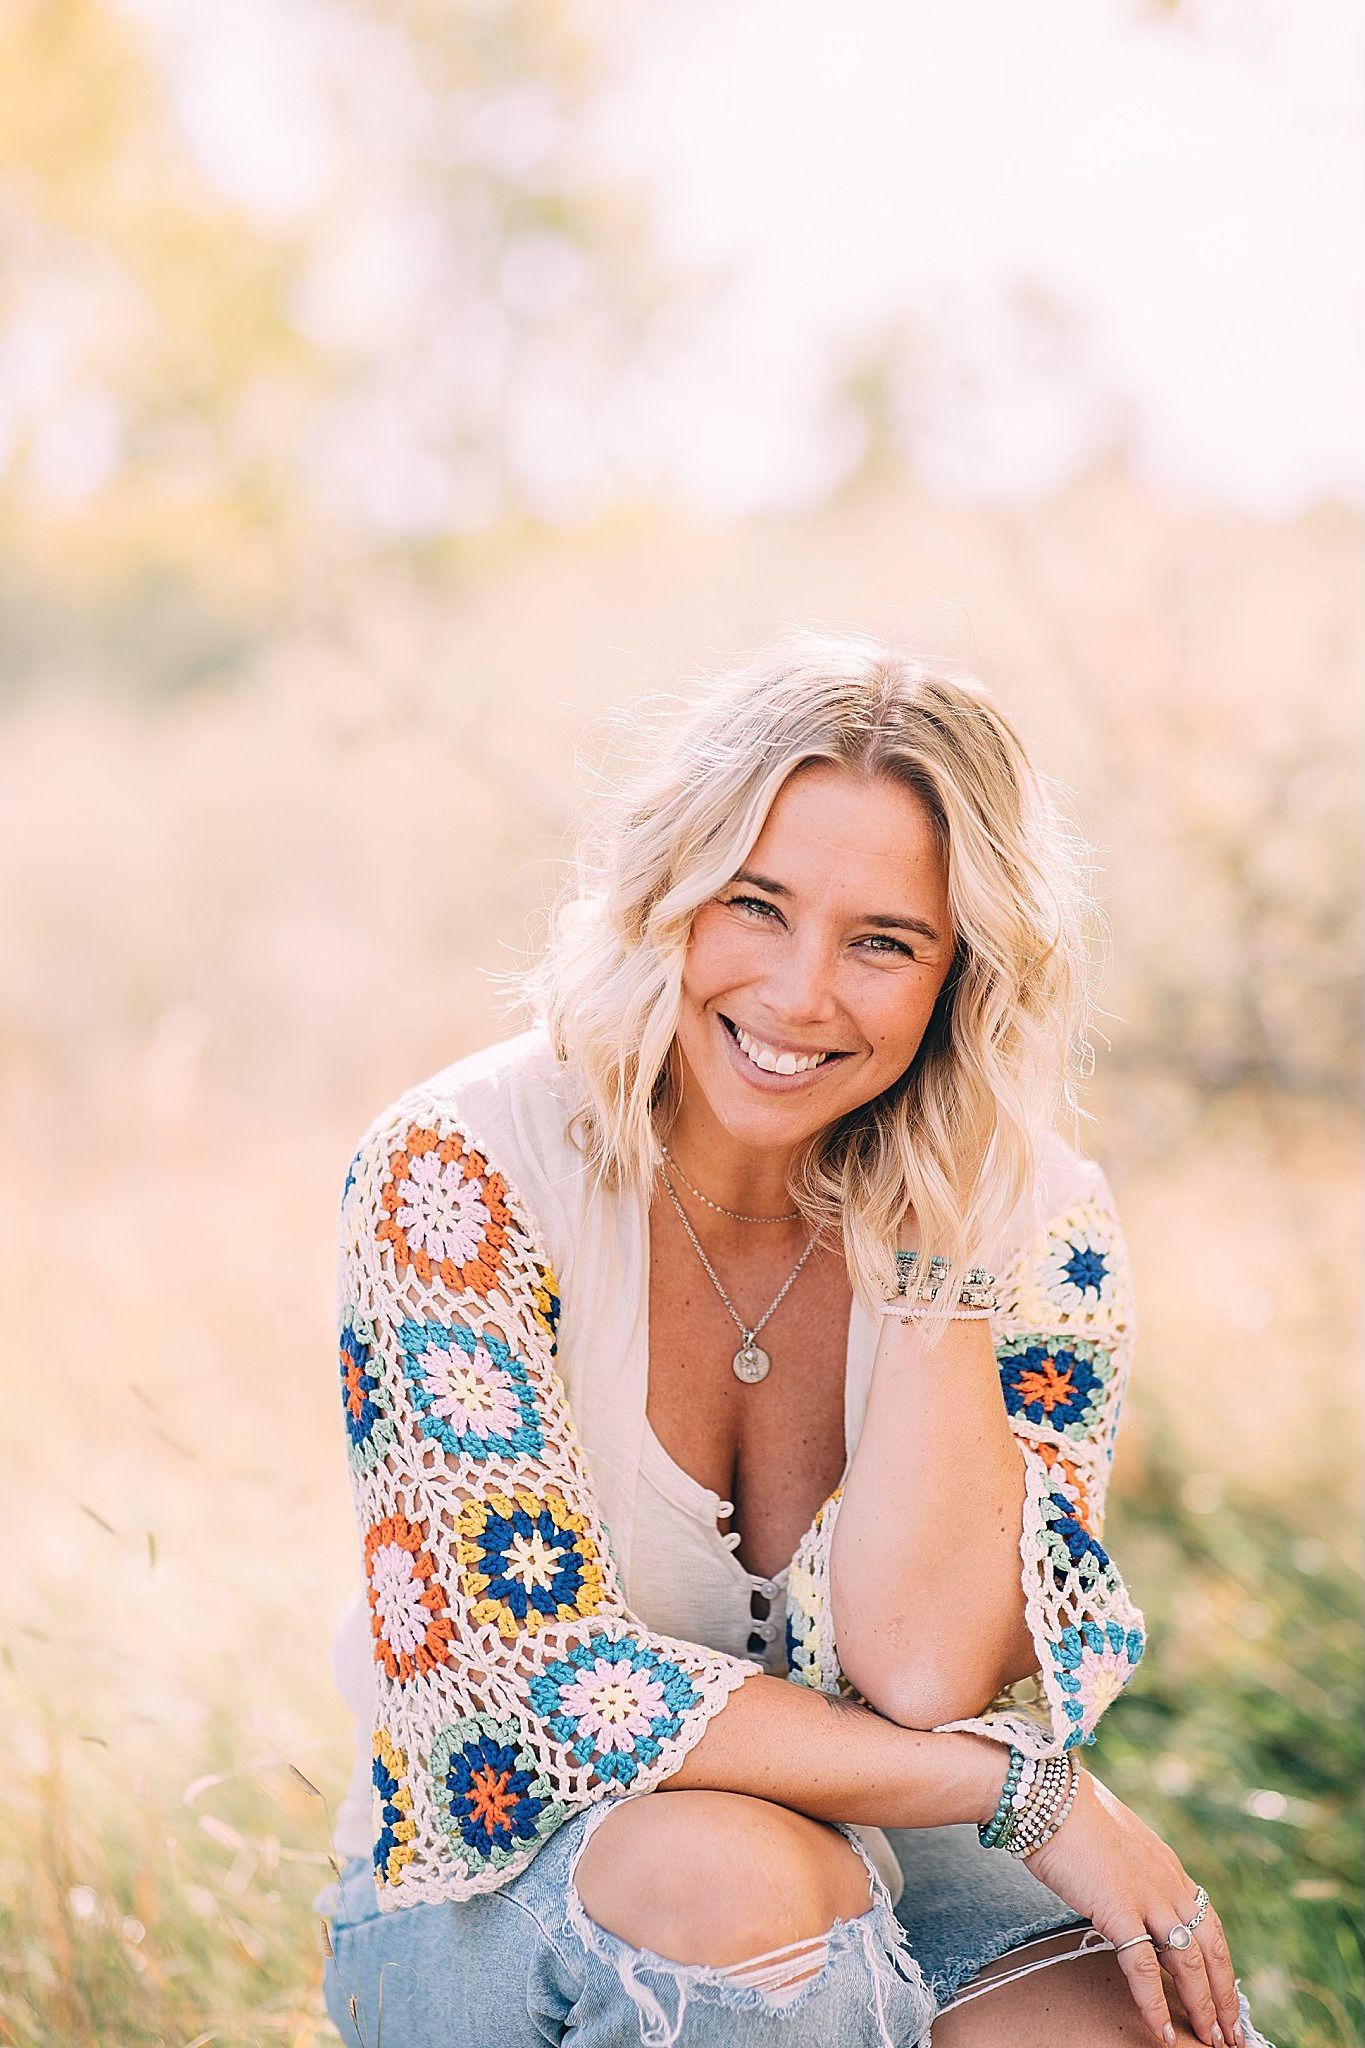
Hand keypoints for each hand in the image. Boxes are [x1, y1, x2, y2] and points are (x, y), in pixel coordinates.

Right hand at [1022, 1767, 1242, 2047]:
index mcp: (1169, 1868)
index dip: (1221, 1966)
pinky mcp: (1118, 1910)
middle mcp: (1169, 1883)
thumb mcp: (1118, 1844)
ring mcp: (1147, 1897)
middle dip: (1224, 1996)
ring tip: (1210, 2040)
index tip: (1225, 1997)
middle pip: (1211, 1950)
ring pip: (1189, 1965)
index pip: (1209, 1926)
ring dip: (1202, 2008)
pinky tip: (1161, 2032)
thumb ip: (1135, 1874)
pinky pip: (1144, 1968)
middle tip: (1233, 2034)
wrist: (1046, 1794)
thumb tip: (1134, 1903)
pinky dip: (1155, 2005)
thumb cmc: (1069, 1813)